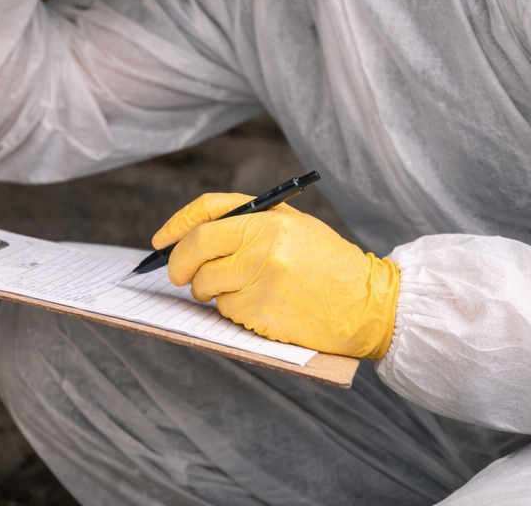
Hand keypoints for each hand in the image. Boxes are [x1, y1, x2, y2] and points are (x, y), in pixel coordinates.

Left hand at [153, 192, 399, 358]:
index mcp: (268, 220)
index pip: (206, 214)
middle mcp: (262, 248)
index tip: (160, 240)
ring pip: (207, 286)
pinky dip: (234, 311)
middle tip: (179, 275)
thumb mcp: (293, 226)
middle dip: (179, 265)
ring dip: (210, 291)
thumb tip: (193, 235)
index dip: (176, 226)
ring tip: (240, 289)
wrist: (371, 304)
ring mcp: (262, 282)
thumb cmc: (327, 263)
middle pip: (195, 251)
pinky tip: (262, 306)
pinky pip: (227, 312)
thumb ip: (247, 223)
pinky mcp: (263, 315)